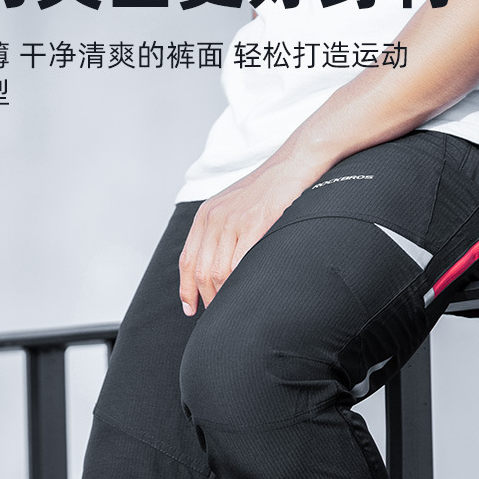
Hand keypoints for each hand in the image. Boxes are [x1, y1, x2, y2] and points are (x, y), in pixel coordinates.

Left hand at [178, 157, 318, 314]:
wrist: (293, 164)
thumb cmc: (268, 190)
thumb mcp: (233, 206)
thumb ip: (220, 232)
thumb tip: (216, 268)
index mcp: (205, 215)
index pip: (187, 260)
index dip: (186, 288)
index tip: (190, 308)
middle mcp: (214, 218)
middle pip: (201, 271)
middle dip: (207, 298)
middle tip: (217, 314)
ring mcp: (233, 221)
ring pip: (219, 272)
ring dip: (223, 296)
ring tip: (232, 308)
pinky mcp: (255, 224)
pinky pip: (240, 264)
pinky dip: (240, 283)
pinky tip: (246, 293)